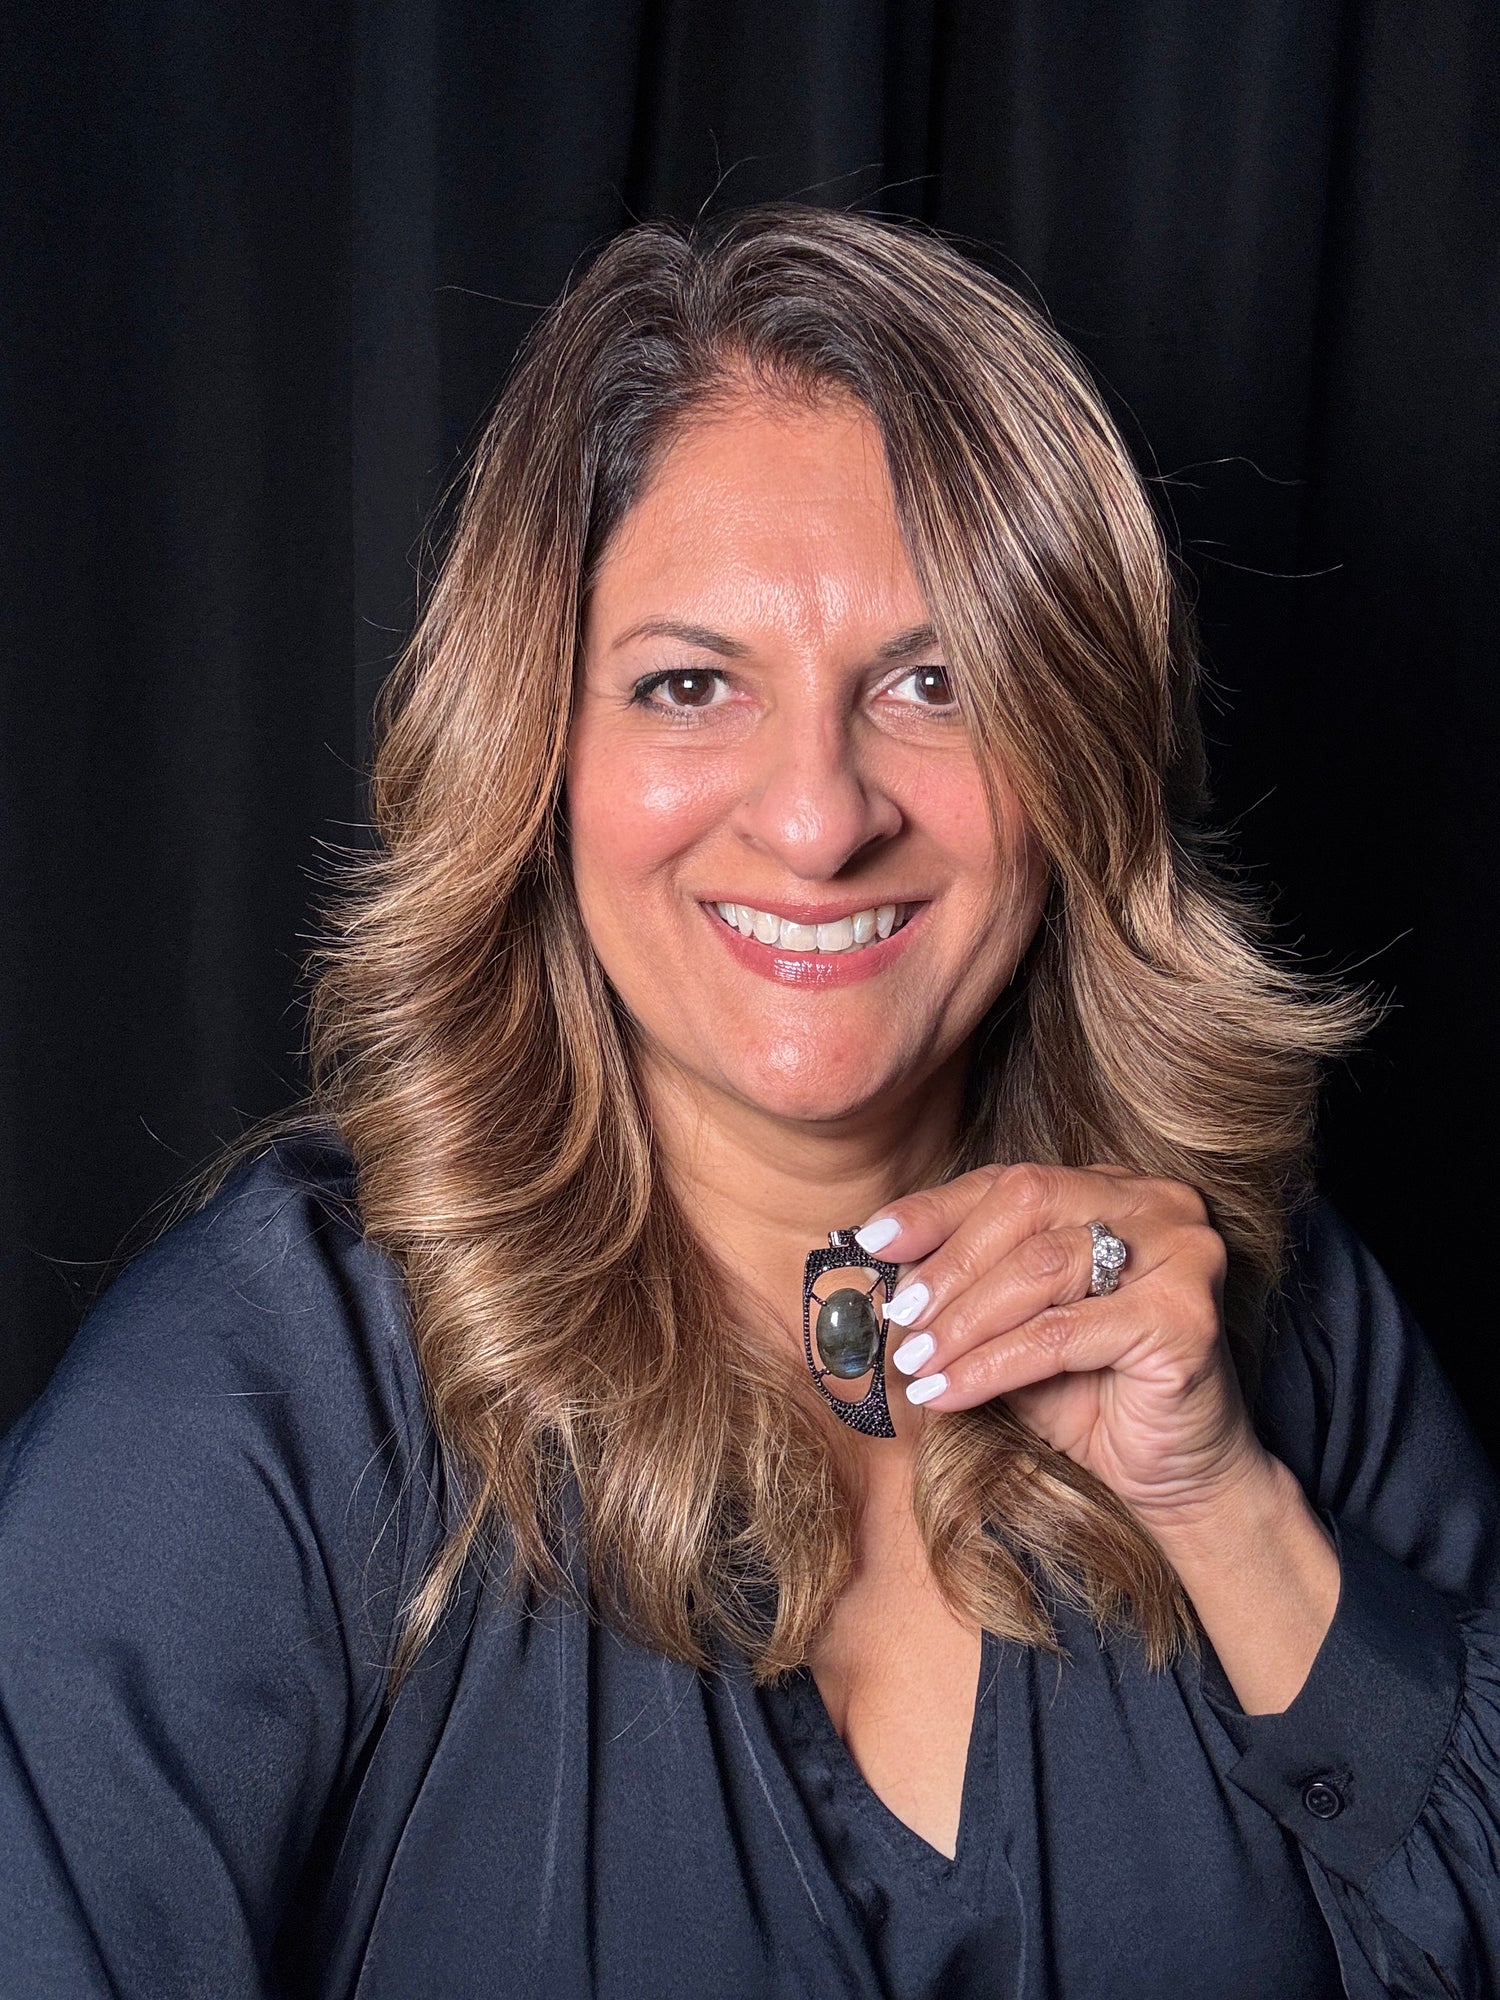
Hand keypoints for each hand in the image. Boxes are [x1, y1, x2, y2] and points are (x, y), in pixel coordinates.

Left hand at [857, 1162, 1269, 1530]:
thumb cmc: (1091, 1394)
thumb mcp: (1013, 1326)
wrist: (1176, 1477)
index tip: (874, 1241)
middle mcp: (1158, 1203)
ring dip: (963, 1321)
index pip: (1011, 1182)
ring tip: (916, 1363)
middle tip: (900, 1318)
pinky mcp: (1185, 1315)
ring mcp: (1181, 1253)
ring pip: (1041, 1268)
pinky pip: (1060, 1334)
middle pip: (1026, 1206)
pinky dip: (991, 1365)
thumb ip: (968, 1284)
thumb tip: (883, 1261)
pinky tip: (948, 1393)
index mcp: (1116, 1187)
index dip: (936, 1210)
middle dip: (950, 1265)